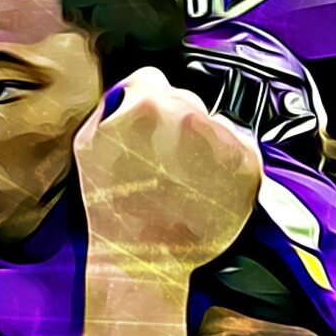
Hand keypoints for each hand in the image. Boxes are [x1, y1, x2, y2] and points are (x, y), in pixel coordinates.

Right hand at [73, 67, 260, 277]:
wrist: (145, 256)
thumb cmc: (111, 207)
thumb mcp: (87, 145)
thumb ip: (110, 107)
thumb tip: (128, 92)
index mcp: (148, 103)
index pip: (151, 79)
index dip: (145, 100)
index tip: (146, 123)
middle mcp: (190, 112)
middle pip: (184, 99)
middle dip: (174, 122)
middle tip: (162, 159)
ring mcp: (223, 137)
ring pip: (213, 123)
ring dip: (202, 142)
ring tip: (185, 177)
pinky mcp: (248, 163)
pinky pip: (239, 146)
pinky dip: (226, 162)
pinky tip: (205, 185)